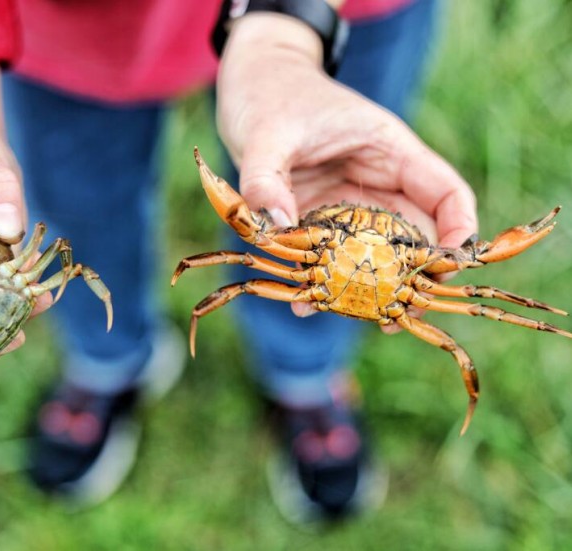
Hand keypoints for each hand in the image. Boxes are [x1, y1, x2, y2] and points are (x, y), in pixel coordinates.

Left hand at [216, 13, 477, 322]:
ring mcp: (348, 203)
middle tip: (395, 314)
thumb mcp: (267, 133)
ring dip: (366, 287)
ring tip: (352, 314)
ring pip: (373, 253)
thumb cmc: (270, 93)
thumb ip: (266, 178)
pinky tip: (307, 302)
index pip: (444, 193)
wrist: (250, 86)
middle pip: (414, 236)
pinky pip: (331, 256)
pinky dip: (324, 280)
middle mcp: (376, 181)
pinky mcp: (318, 218)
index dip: (458, 231)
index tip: (448, 268)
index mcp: (388, 150)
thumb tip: (276, 226)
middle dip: (411, 277)